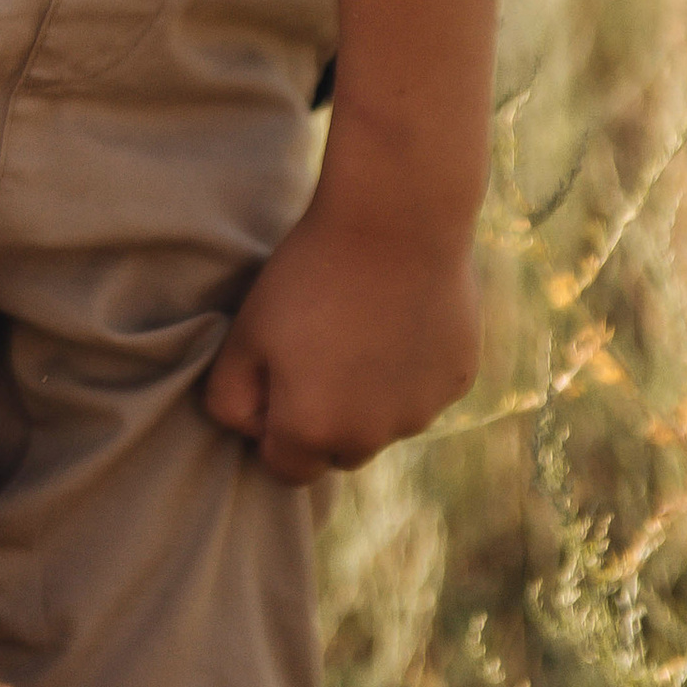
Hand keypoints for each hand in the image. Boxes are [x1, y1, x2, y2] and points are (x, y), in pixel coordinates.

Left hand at [204, 179, 481, 488]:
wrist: (396, 219)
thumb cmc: (311, 272)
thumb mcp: (246, 330)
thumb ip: (230, 396)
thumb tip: (248, 428)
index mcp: (314, 431)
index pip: (286, 466)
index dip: (273, 426)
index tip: (277, 374)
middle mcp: (371, 437)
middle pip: (339, 449)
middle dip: (326, 417)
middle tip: (319, 347)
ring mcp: (421, 412)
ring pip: (386, 421)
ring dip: (372, 393)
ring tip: (361, 321)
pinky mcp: (457, 381)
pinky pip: (424, 388)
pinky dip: (411, 366)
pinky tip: (401, 312)